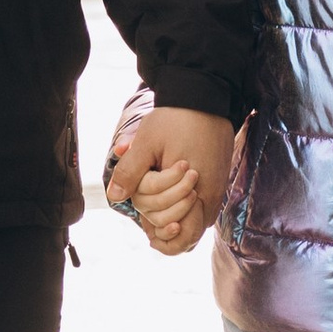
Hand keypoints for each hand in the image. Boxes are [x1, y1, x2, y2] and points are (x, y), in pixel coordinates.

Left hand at [105, 104, 234, 245]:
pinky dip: (181, 203)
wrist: (206, 96)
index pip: (179, 235)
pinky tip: (167, 185)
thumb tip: (114, 197)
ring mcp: (216, 191)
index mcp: (195, 193)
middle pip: (184, 232)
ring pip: (193, 222)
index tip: (145, 224)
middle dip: (160, 218)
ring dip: (171, 212)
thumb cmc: (176, 118)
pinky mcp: (218, 182)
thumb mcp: (146, 142)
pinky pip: (199, 208)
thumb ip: (130, 172)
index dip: (159, 235)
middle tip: (149, 192)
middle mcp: (210, 199)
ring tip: (155, 190)